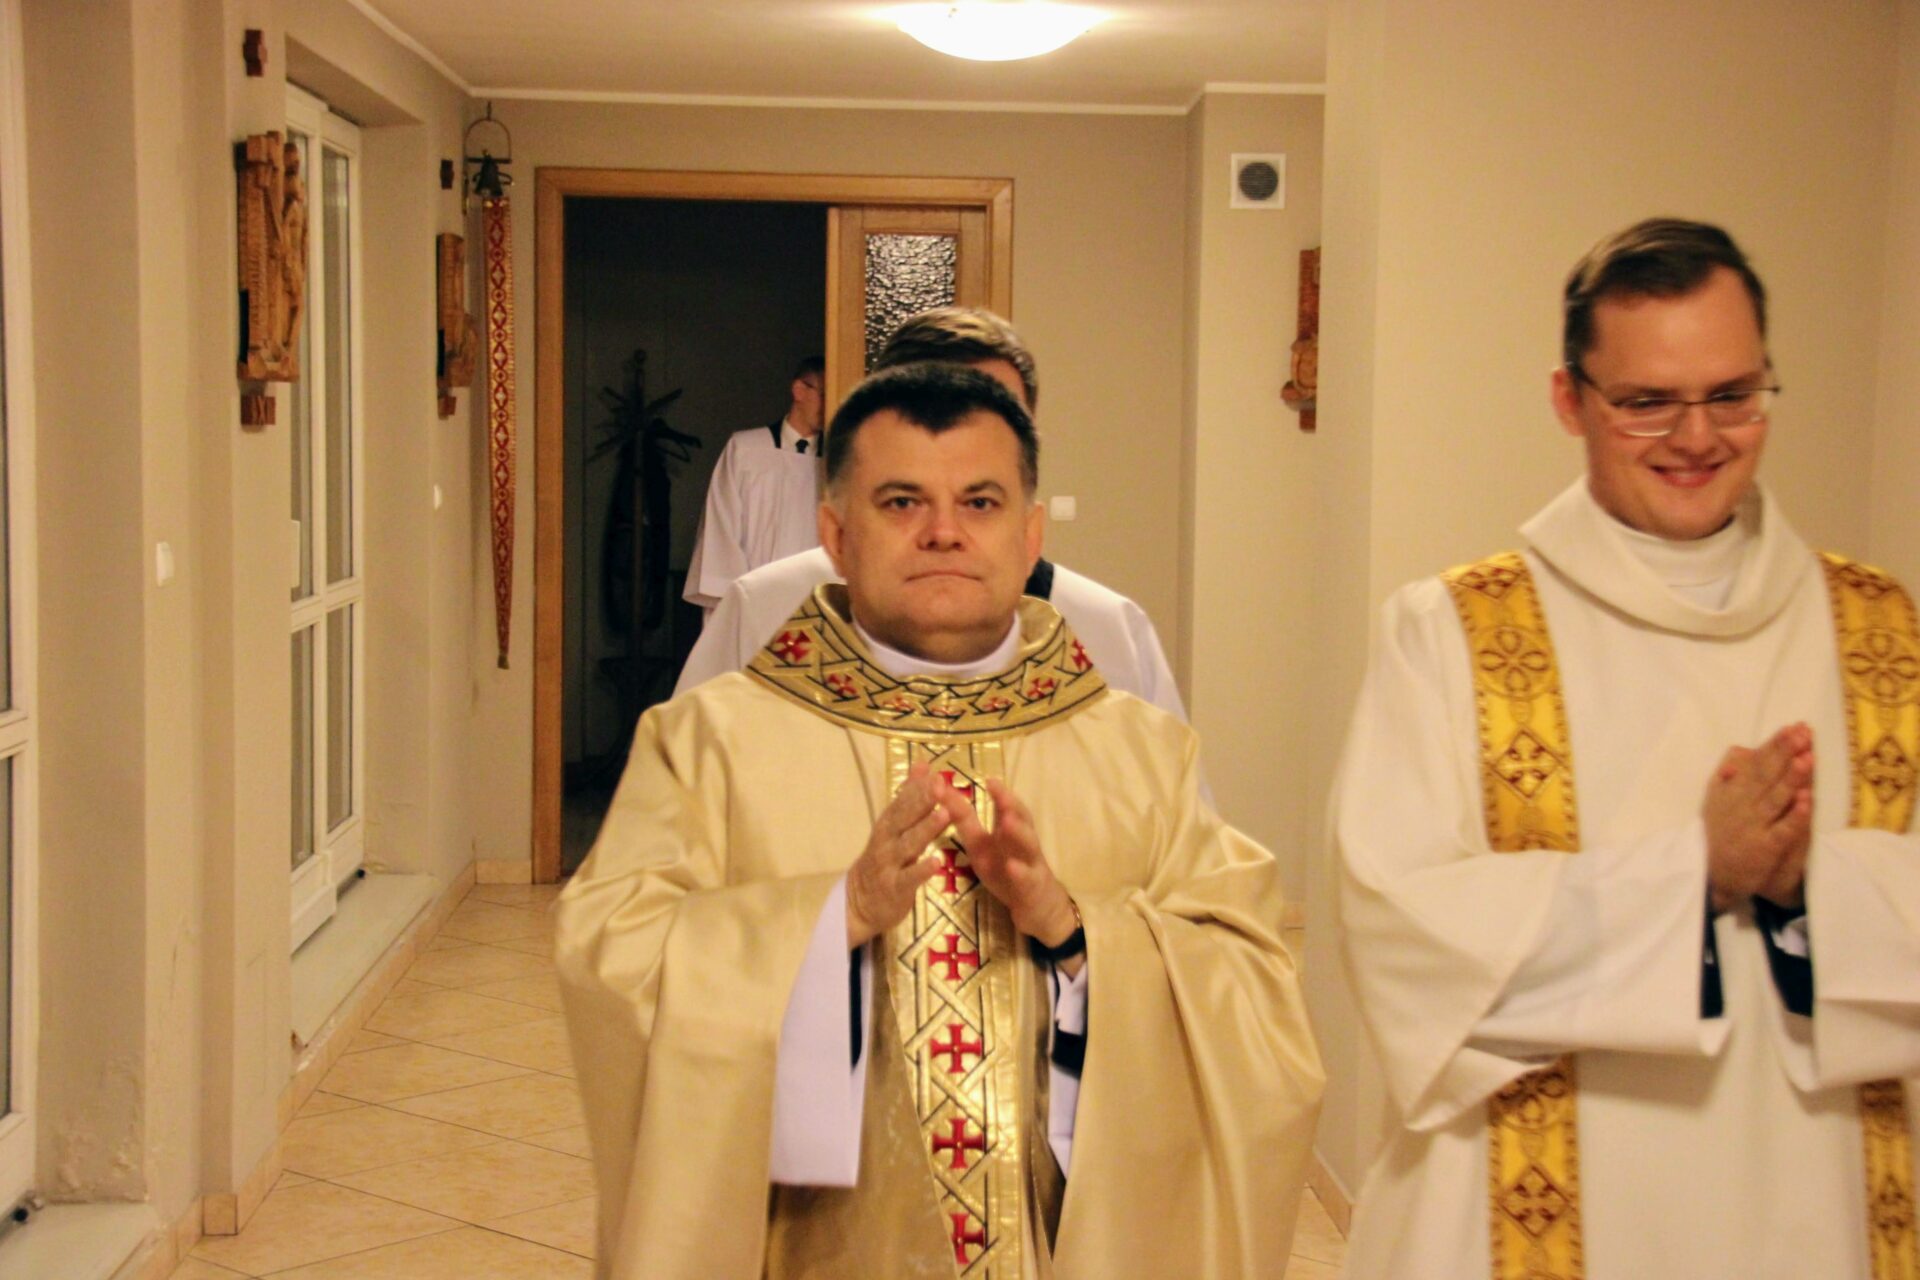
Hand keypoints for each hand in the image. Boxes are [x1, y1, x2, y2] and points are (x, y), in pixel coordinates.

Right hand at [845, 763, 947, 947]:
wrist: (860, 900)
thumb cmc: (884, 858)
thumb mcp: (894, 825)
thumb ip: (909, 796)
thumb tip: (923, 764)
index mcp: (888, 824)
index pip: (902, 802)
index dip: (918, 788)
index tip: (935, 774)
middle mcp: (886, 841)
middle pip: (904, 819)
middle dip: (922, 801)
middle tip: (940, 786)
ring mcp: (888, 864)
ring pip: (908, 845)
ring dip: (925, 829)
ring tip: (944, 815)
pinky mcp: (894, 888)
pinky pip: (909, 878)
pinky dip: (922, 870)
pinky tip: (937, 862)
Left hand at [933, 774, 1077, 949]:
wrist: (1035, 905)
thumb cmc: (1005, 868)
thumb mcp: (980, 844)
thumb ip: (964, 820)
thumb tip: (943, 791)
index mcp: (1009, 829)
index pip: (1005, 806)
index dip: (996, 791)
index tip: (986, 778)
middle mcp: (1023, 840)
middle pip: (1022, 818)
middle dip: (1010, 802)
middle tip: (996, 787)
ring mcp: (1030, 863)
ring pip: (1029, 844)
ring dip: (1019, 831)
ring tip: (1007, 820)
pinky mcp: (1032, 887)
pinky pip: (1027, 878)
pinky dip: (1020, 872)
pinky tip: (1011, 866)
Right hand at [1702, 723, 1812, 910]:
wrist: (1714, 876)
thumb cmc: (1721, 834)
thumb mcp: (1715, 801)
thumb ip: (1729, 774)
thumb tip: (1742, 748)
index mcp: (1731, 791)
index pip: (1755, 764)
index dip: (1774, 746)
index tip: (1792, 728)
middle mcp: (1742, 806)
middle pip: (1766, 776)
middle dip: (1784, 754)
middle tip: (1802, 734)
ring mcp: (1754, 827)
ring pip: (1775, 798)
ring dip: (1791, 778)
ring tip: (1806, 758)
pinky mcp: (1765, 849)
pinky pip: (1782, 830)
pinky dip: (1793, 816)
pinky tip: (1805, 800)